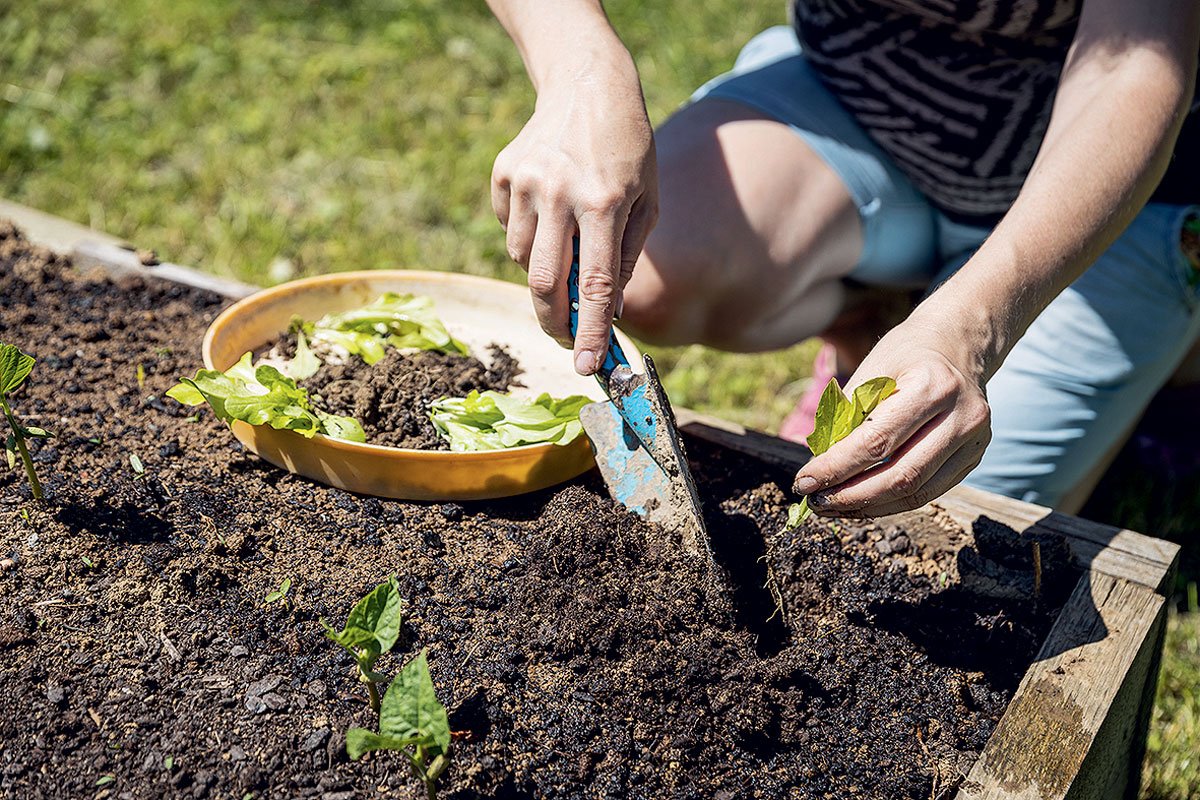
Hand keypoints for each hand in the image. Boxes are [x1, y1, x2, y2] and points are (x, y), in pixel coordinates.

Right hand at [490, 54, 657, 374]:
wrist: (588, 85)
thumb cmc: (630, 152)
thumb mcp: (648, 203)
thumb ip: (626, 259)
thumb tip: (604, 312)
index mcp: (605, 202)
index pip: (594, 283)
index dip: (588, 330)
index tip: (584, 366)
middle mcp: (561, 193)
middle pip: (544, 283)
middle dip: (553, 322)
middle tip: (564, 339)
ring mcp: (526, 182)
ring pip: (522, 260)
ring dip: (543, 272)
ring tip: (567, 243)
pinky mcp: (504, 175)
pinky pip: (510, 230)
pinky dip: (528, 237)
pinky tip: (550, 209)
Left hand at [791, 319, 992, 516]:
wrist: (957, 345)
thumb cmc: (906, 354)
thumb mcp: (870, 370)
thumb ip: (846, 417)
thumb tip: (817, 466)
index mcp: (931, 386)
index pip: (876, 441)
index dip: (836, 467)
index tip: (804, 481)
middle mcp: (961, 416)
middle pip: (901, 475)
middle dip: (851, 496)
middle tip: (816, 501)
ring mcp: (974, 440)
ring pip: (916, 491)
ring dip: (869, 506)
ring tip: (833, 506)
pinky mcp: (974, 457)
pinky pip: (929, 491)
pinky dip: (892, 502)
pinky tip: (863, 501)